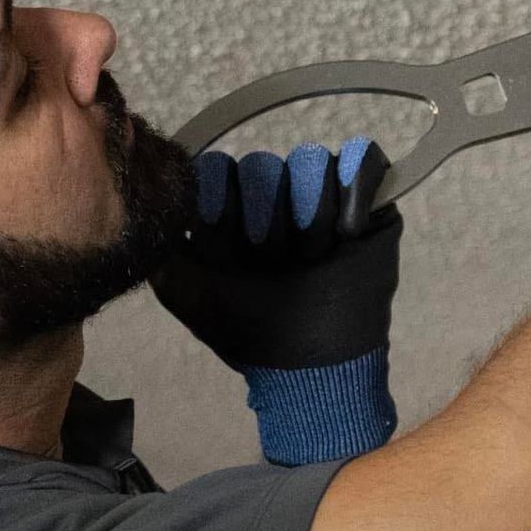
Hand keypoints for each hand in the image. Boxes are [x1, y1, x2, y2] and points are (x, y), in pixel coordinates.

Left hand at [153, 137, 401, 464]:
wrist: (313, 369)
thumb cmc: (252, 333)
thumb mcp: (193, 298)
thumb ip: (165, 255)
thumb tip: (160, 215)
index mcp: (237, 213)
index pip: (220, 169)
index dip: (221, 201)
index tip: (227, 247)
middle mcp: (279, 198)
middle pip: (265, 164)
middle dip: (266, 219)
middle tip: (274, 261)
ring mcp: (325, 197)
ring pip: (311, 161)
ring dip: (310, 217)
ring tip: (313, 257)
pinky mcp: (370, 203)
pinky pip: (362, 163)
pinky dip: (353, 194)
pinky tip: (345, 236)